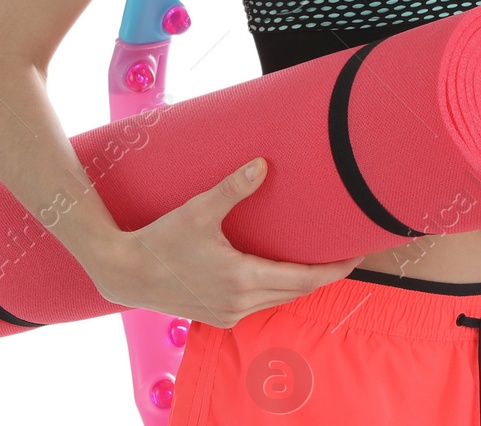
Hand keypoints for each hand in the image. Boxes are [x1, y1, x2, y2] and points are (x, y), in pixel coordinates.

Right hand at [86, 157, 368, 328]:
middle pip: (297, 293)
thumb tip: (262, 164)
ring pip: (279, 300)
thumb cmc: (159, 239)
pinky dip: (278, 290)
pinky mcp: (217, 316)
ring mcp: (228, 314)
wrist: (124, 272)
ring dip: (301, 284)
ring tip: (320, 260)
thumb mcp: (197, 210)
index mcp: (241, 280)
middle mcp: (239, 303)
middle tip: (347, 254)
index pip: (305, 281)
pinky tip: (281, 273)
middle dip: (324, 275)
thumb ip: (232, 188)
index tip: (356, 256)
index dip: (334, 270)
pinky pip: (261, 305)